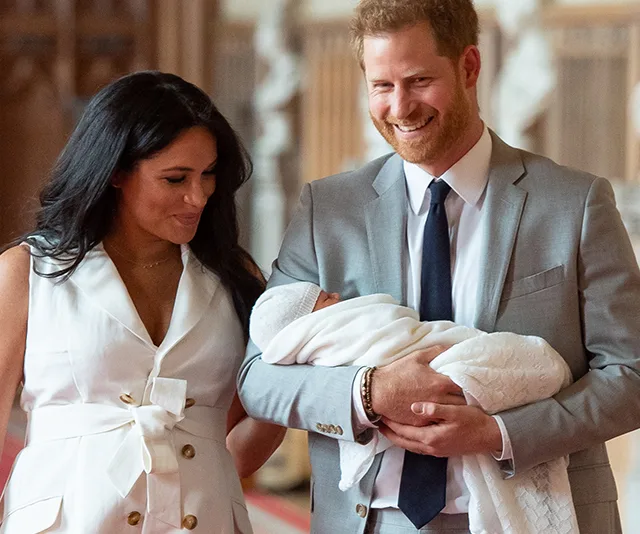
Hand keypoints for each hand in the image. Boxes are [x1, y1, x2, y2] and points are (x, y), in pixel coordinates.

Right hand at [370, 346, 464, 425]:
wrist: (378, 392)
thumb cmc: (396, 373)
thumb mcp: (417, 357)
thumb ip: (436, 351)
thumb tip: (451, 347)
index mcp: (439, 383)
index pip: (465, 384)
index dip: (471, 383)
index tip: (474, 381)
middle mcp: (439, 399)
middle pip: (463, 402)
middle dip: (468, 398)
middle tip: (471, 395)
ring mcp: (432, 413)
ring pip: (453, 414)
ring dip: (458, 410)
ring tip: (461, 407)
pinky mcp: (423, 423)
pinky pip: (439, 422)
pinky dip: (444, 419)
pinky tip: (446, 417)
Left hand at [379, 402, 502, 456]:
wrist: (491, 437)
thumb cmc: (474, 421)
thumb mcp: (455, 411)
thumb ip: (434, 409)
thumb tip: (413, 407)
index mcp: (431, 438)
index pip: (404, 432)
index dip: (390, 424)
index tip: (380, 414)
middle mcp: (431, 448)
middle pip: (403, 442)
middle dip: (389, 433)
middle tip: (377, 423)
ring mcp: (436, 451)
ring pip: (410, 446)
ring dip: (397, 438)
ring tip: (388, 428)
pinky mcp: (441, 450)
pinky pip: (418, 447)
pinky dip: (408, 441)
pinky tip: (407, 433)